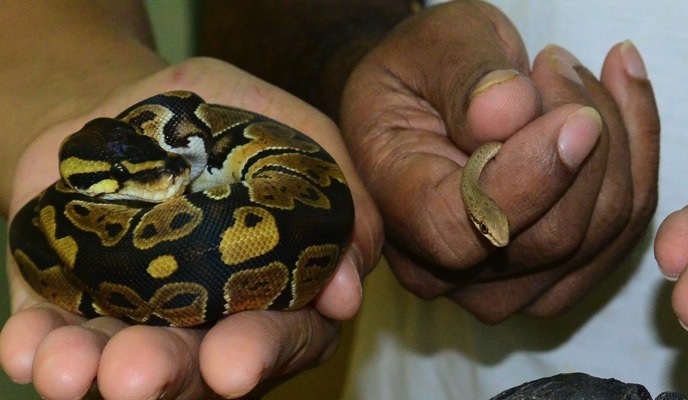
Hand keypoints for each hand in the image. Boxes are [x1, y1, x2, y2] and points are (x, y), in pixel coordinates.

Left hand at [0, 58, 381, 398]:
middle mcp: (209, 322)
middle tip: (136, 377)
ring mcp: (135, 321)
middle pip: (195, 366)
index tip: (234, 366)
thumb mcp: (300, 133)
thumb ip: (342, 198)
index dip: (262, 352)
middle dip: (168, 374)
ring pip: (119, 362)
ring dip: (92, 371)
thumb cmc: (229, 123)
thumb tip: (345, 290)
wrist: (132, 110)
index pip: (282, 336)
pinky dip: (37, 346)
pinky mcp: (66, 307)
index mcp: (277, 290)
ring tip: (70, 369)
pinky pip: (50, 337)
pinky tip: (25, 350)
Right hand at [340, 0, 658, 322]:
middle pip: (554, 235)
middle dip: (586, 137)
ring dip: (616, 137)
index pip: (467, 227)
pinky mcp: (561, 279)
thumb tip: (507, 113)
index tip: (581, 118)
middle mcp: (445, 271)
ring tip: (571, 71)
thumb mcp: (432, 46)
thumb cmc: (424, 71)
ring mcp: (506, 287)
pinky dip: (640, 151)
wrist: (430, 100)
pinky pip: (628, 226)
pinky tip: (622, 89)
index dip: (533, 179)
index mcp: (397, 211)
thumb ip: (465, 77)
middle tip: (557, 62)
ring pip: (604, 230)